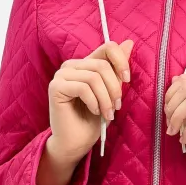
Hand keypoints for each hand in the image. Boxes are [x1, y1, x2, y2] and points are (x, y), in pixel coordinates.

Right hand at [47, 39, 133, 159]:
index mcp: (86, 63)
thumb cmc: (93, 118)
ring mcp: (61, 75)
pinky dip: (94, 102)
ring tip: (107, 114)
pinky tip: (94, 112)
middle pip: (102, 65)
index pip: (107, 47)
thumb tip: (129, 42)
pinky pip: (83, 88)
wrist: (77, 142)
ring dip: (106, 99)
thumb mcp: (111, 91)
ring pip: (94, 77)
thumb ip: (117, 69)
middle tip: (116, 107)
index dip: (121, 61)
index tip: (127, 80)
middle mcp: (71, 65)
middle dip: (114, 88)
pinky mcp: (56, 87)